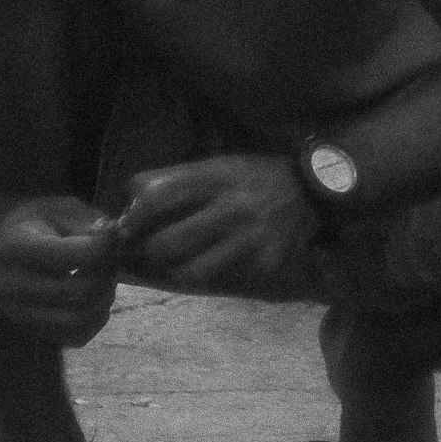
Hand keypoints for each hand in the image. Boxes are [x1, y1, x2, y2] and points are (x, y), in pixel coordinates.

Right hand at [0, 194, 122, 342]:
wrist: (9, 247)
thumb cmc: (40, 222)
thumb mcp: (62, 207)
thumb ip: (87, 220)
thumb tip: (112, 236)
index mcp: (14, 248)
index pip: (67, 255)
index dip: (101, 246)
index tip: (112, 234)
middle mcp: (10, 286)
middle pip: (77, 292)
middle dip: (106, 274)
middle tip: (112, 258)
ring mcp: (19, 314)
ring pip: (78, 320)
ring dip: (104, 298)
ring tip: (105, 277)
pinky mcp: (33, 332)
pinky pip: (76, 337)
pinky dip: (96, 319)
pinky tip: (95, 297)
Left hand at [114, 153, 320, 296]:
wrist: (314, 190)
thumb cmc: (257, 176)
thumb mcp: (221, 164)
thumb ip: (179, 177)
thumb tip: (131, 193)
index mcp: (218, 176)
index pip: (161, 194)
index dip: (136, 215)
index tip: (126, 227)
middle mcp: (232, 205)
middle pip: (170, 242)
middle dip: (152, 251)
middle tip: (149, 251)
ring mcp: (250, 235)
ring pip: (193, 270)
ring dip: (179, 270)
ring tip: (179, 264)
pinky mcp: (265, 258)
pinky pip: (225, 277)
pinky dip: (216, 274)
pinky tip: (218, 264)